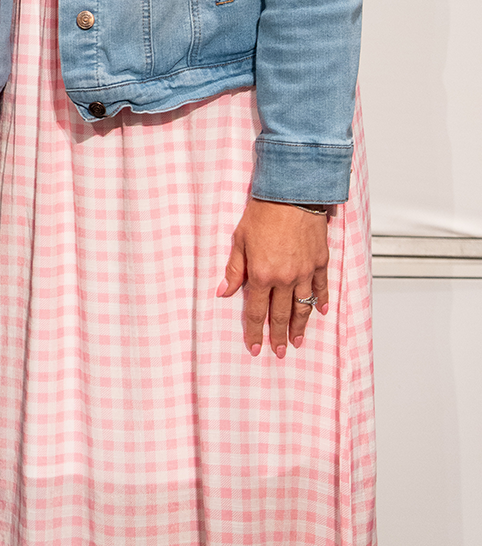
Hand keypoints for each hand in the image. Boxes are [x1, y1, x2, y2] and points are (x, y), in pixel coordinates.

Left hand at [218, 199, 328, 356]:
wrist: (291, 193)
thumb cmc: (263, 212)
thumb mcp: (240, 239)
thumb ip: (234, 269)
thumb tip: (224, 291)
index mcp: (262, 274)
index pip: (256, 311)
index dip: (255, 331)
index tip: (255, 347)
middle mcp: (285, 278)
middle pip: (281, 314)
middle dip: (278, 335)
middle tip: (278, 352)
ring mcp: (305, 271)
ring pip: (302, 306)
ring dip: (299, 326)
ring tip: (296, 341)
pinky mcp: (320, 262)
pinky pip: (321, 287)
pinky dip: (320, 301)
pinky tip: (319, 311)